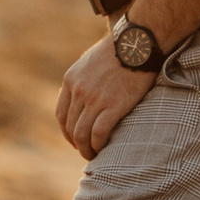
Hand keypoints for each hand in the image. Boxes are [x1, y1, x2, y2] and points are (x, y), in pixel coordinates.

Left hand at [56, 36, 157, 159]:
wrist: (138, 43)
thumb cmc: (120, 50)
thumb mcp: (92, 61)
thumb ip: (85, 79)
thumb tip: (86, 96)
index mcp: (71, 80)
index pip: (61, 115)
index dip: (67, 132)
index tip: (75, 140)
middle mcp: (79, 90)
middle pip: (71, 127)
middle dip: (78, 144)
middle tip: (88, 151)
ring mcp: (95, 99)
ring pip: (82, 134)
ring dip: (86, 149)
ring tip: (95, 156)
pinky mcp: (113, 105)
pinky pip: (99, 133)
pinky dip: (98, 145)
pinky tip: (104, 149)